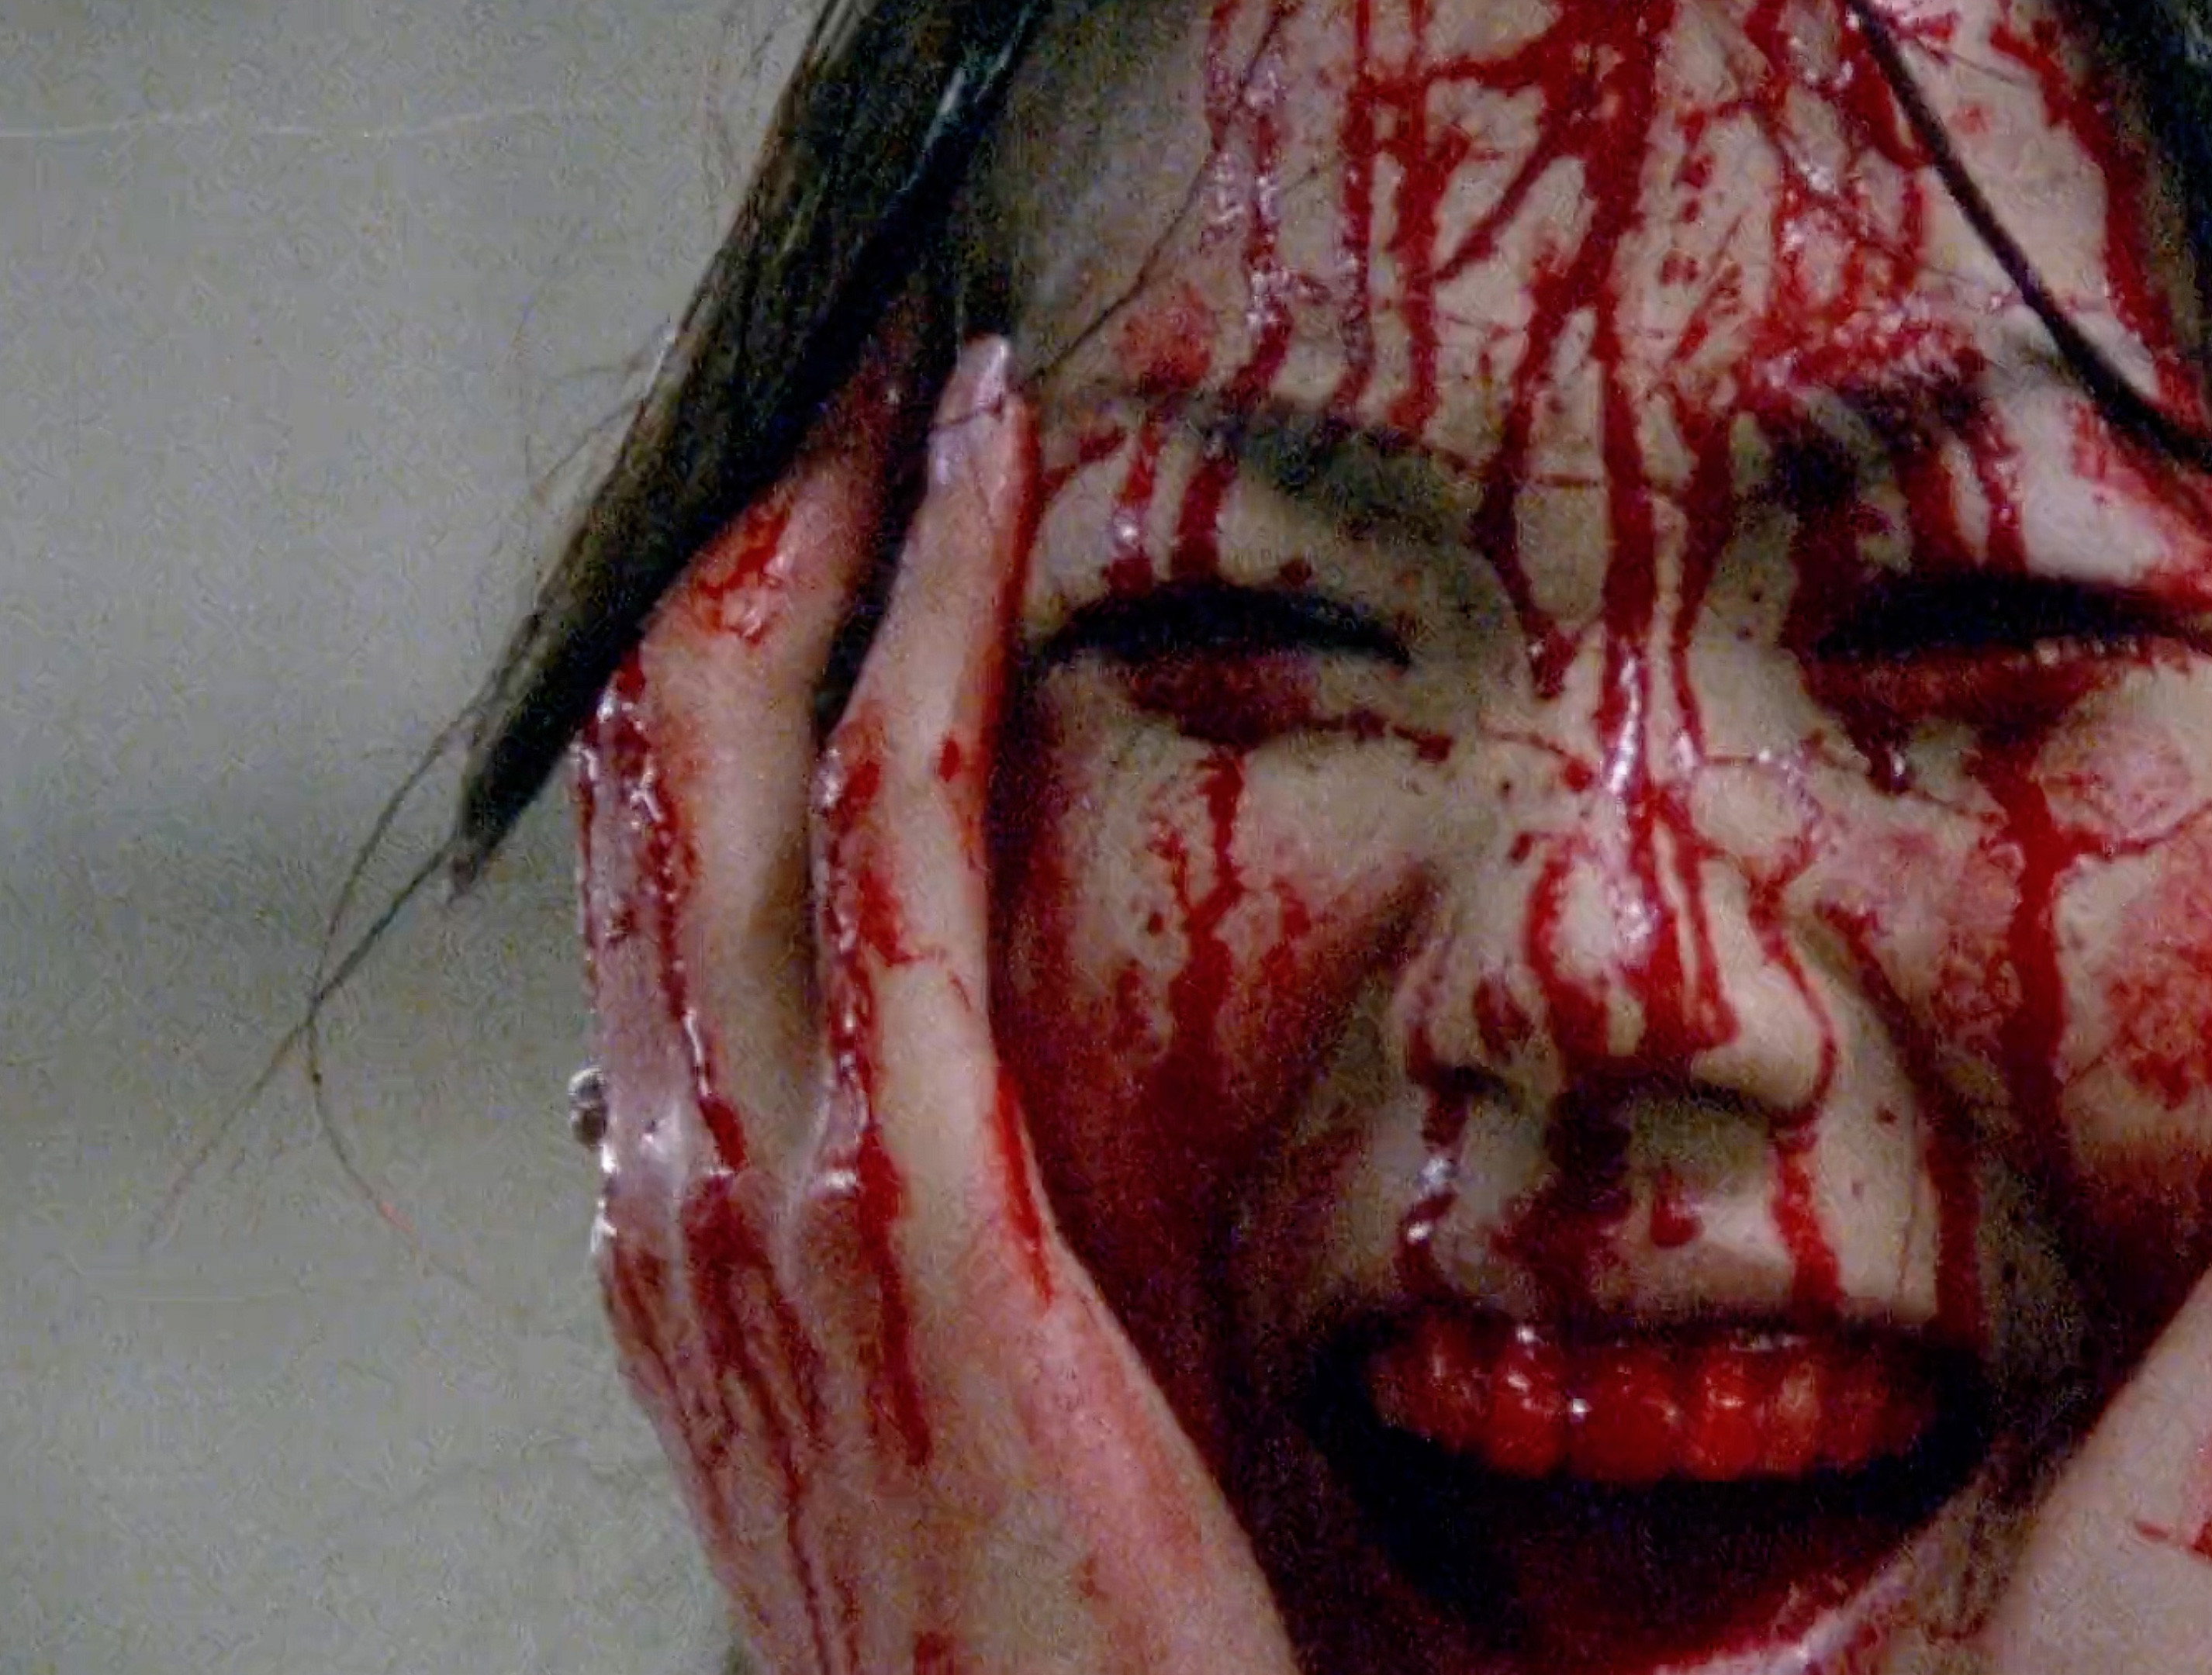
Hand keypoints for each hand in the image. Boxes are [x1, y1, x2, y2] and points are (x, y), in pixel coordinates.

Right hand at [578, 338, 1299, 1674]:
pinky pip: (895, 855)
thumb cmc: (985, 1623)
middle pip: (673, 774)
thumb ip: (836, 1240)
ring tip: (918, 379)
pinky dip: (926, 643)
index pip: (662, 865)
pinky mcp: (906, 1211)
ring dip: (834, 541)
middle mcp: (677, 1173)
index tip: (831, 511)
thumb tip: (846, 1109)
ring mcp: (768, 1186)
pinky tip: (978, 498)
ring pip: (750, 768)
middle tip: (861, 374)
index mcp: (676, 1212)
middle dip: (759, 546)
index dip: (729, 656)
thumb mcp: (877, 1405)